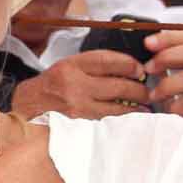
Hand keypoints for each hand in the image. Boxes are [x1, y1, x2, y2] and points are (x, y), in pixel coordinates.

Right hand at [10, 49, 148, 120]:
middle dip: (138, 88)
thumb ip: (98, 63)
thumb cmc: (57, 80)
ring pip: (116, 107)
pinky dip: (125, 117)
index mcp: (73, 65)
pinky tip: (134, 114)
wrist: (34, 102)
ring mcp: (78, 106)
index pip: (107, 61)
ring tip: (147, 103)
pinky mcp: (81, 122)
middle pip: (116, 86)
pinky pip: (109, 118)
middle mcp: (74, 85)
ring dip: (136, 105)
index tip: (141, 69)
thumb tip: (132, 67)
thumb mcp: (73, 62)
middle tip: (149, 89)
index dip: (129, 64)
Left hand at [142, 30, 182, 149]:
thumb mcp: (174, 78)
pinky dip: (174, 105)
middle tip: (148, 68)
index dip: (168, 38)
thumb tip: (142, 49)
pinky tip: (167, 110)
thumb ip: (163, 63)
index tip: (147, 42)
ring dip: (166, 85)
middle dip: (167, 57)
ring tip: (153, 95)